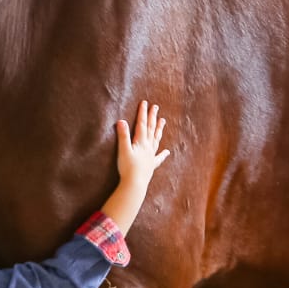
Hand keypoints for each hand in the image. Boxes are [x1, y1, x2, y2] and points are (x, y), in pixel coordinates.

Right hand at [100, 101, 169, 236]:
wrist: (134, 185)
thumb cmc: (127, 168)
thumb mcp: (123, 150)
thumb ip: (122, 136)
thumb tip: (121, 121)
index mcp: (141, 142)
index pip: (142, 124)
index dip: (143, 113)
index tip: (145, 103)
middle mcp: (148, 147)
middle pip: (151, 129)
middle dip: (152, 117)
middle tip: (156, 107)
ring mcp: (151, 156)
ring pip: (156, 139)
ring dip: (159, 129)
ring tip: (163, 121)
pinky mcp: (151, 165)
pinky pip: (158, 158)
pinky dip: (163, 154)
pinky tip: (167, 152)